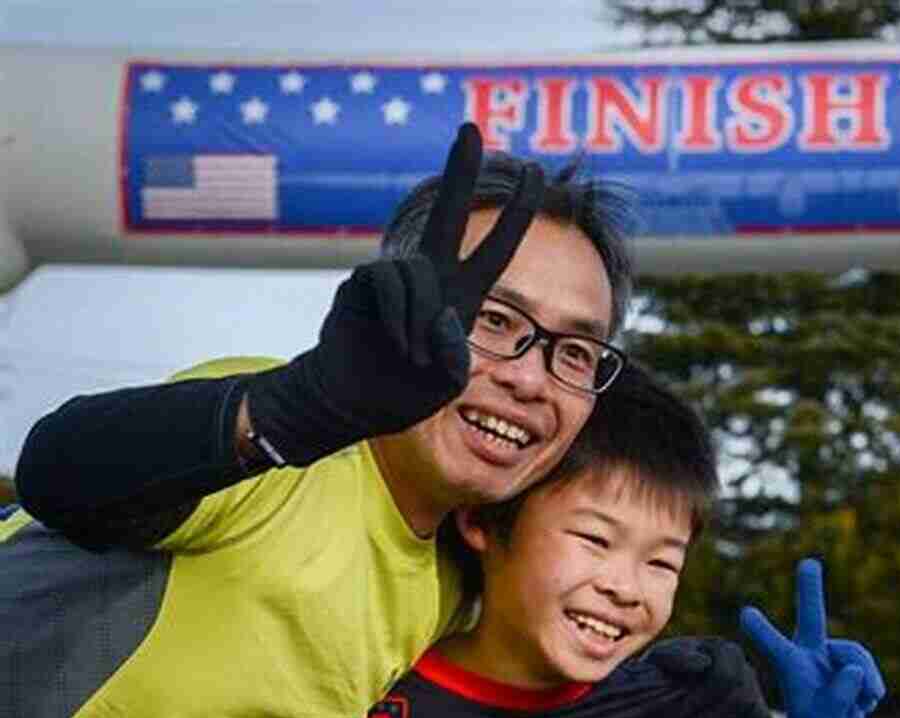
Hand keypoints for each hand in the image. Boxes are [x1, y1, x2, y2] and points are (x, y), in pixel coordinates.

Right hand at [245, 123, 544, 465]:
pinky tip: (398, 345)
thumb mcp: (448, 381)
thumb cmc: (408, 389)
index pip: (497, 247)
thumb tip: (444, 316)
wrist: (358, 399)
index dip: (515, 212)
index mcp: (464, 292)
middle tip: (470, 129)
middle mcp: (432, 275)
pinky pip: (388, 283)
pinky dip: (399, 317)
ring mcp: (397, 276)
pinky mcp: (364, 282)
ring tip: (416, 356)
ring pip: (418, 270)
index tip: (535, 172)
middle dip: (459, 171)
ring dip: (421, 316)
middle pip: (448, 212)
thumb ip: (456, 354)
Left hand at [643, 637, 776, 717]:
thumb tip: (702, 664)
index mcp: (726, 651)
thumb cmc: (661, 679)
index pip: (723, 677)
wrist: (666, 708)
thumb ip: (673, 656)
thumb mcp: (657, 663)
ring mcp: (758, 698)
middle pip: (741, 700)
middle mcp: (747, 671)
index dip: (697, 702)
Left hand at [740, 558, 884, 717]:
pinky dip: (871, 689)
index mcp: (791, 669)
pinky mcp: (851, 663)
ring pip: (856, 657)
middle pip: (812, 618)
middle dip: (811, 590)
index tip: (745, 613)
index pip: (775, 648)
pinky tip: (863, 704)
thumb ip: (838, 698)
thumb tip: (853, 669)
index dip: (763, 632)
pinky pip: (868, 668)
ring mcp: (831, 657)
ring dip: (864, 682)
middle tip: (808, 563)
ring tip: (861, 705)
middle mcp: (809, 655)